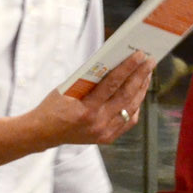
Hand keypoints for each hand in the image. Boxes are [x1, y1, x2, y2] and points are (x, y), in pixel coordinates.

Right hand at [29, 52, 152, 147]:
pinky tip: (138, 92)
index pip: (112, 84)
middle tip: (149, 61)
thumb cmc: (53, 107)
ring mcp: (105, 132)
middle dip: (140, 76)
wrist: (43, 133)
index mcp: (86, 110)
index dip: (128, 68)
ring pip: (131, 108)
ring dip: (141, 89)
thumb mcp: (67, 88)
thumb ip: (90, 79)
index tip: (139, 55)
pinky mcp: (107, 137)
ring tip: (146, 73)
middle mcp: (98, 123)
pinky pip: (128, 120)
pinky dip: (134, 105)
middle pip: (126, 96)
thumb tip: (113, 62)